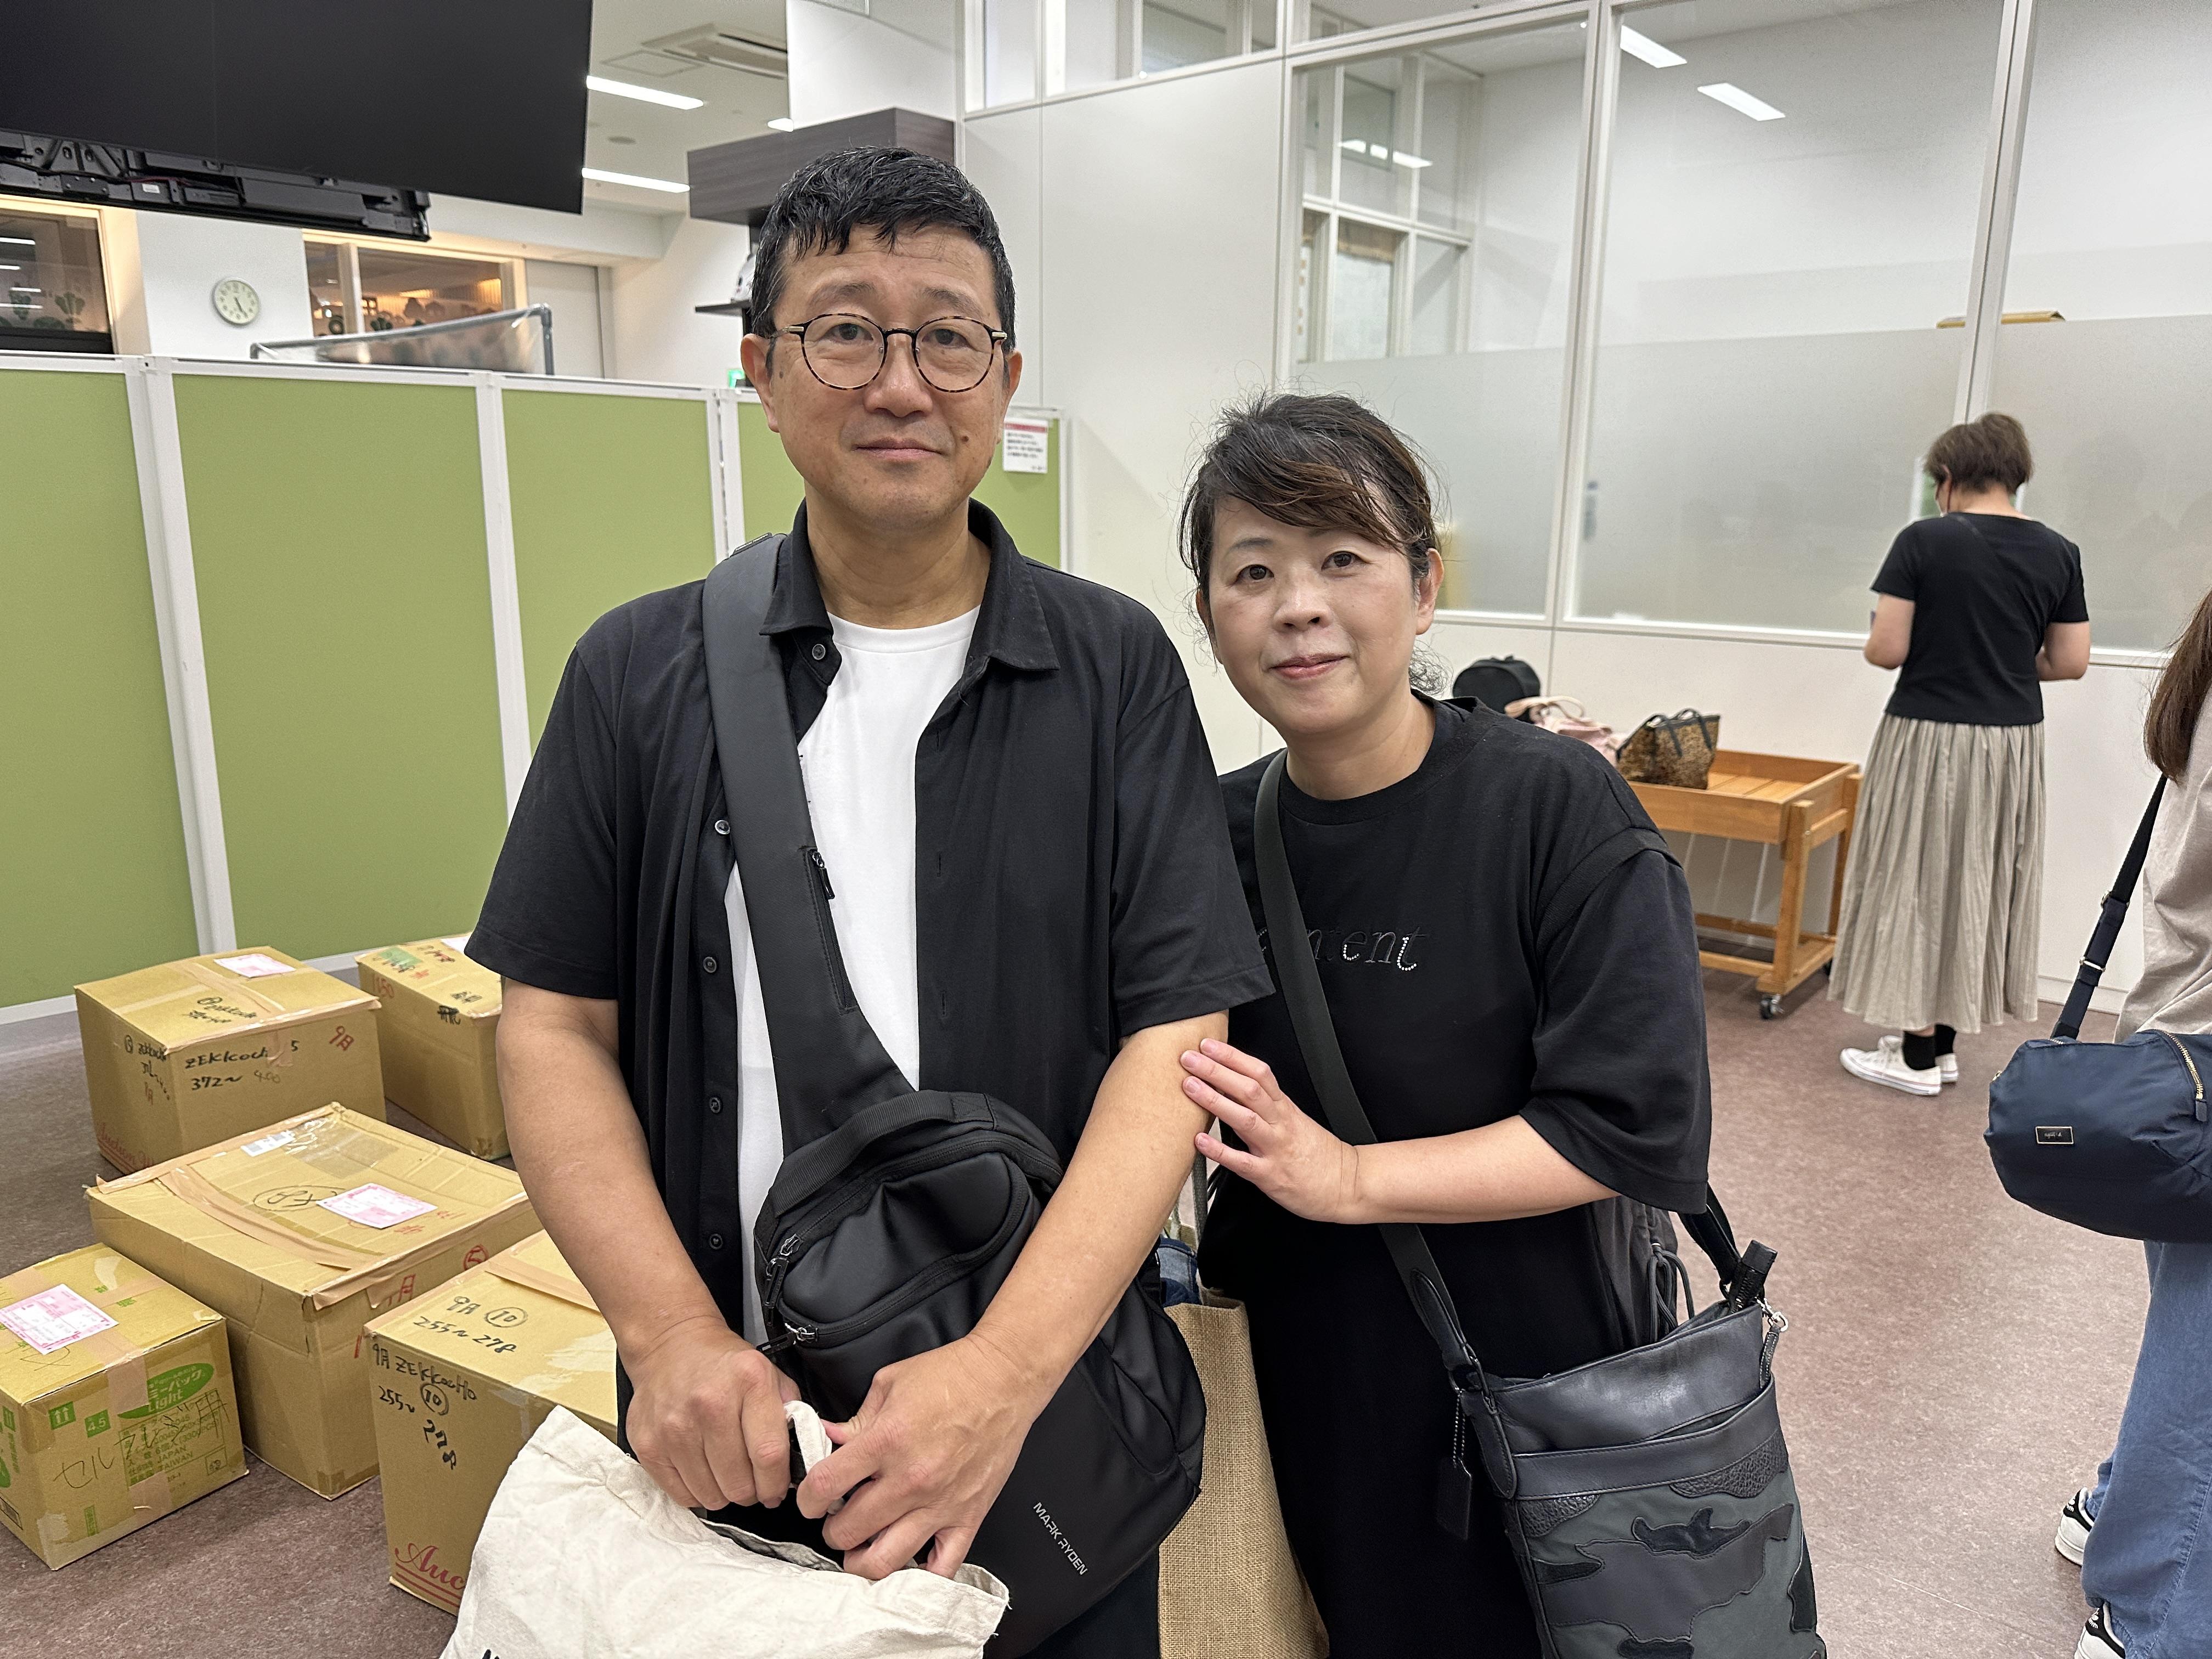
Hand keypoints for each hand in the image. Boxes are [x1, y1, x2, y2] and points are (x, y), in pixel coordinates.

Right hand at [623, 1313, 799, 1511]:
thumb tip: (801, 1457)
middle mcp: (710, 1404)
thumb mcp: (769, 1374)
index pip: (770, 1454)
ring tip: (727, 1476)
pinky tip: (703, 1473)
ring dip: (724, 1494)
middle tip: (752, 1484)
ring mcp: (674, 1426)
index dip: (776, 1483)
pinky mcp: (648, 1445)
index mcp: (749, 1382)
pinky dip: (697, 1493)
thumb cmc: (725, 1366)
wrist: (670, 1344)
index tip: (776, 1491)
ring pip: (710, 1494)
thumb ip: (791, 1413)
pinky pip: (681, 1495)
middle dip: (752, 1493)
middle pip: (739, 1482)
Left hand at [798, 1332, 1049, 1579]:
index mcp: (887, 1441)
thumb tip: (827, 1440)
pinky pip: (941, 1567)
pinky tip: (906, 1559)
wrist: (1004, 1378)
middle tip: (836, 1519)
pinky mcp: (968, 1516)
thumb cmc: (952, 1375)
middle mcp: (911, 1478)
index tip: (810, 1500)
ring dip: (862, 1559)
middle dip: (833, 1528)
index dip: (807, 1499)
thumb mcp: (889, 1383)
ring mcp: (941, 1503)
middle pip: (849, 1530)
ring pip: (886, 1560)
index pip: (825, 1487)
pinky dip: (919, 1575)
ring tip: (860, 1547)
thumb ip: (855, 1420)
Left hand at [1184, 1038, 1363, 1223]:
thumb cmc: (1319, 1155)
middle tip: (1190, 1059)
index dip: (1233, 1057)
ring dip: (1215, 1100)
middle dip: (1217, 1071)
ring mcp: (1275, 1148)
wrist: (1347, 1185)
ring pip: (1245, 1119)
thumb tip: (1233, 1089)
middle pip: (1249, 1089)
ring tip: (1190, 1087)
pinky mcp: (1271, 1176)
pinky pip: (1243, 1162)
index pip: (1259, 1073)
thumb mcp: (1295, 1120)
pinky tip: (1200, 1141)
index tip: (1208, 1045)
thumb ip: (1267, 1106)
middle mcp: (1280, 1124)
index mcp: (1285, 1108)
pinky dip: (1219, 1151)